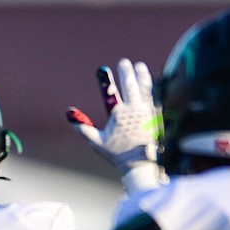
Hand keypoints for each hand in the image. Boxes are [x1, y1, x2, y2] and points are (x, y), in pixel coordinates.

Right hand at [66, 59, 163, 190]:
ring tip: (140, 67)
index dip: (107, 80)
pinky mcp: (159, 116)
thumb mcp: (98, 142)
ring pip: (147, 88)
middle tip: (124, 63)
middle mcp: (135, 110)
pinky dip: (154, 88)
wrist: (143, 166)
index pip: (112, 92)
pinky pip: (157, 97)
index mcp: (120, 114)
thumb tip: (69, 114)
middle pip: (131, 85)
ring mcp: (149, 112)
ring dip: (142, 76)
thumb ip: (84, 128)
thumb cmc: (119, 155)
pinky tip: (154, 83)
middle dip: (127, 72)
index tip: (104, 68)